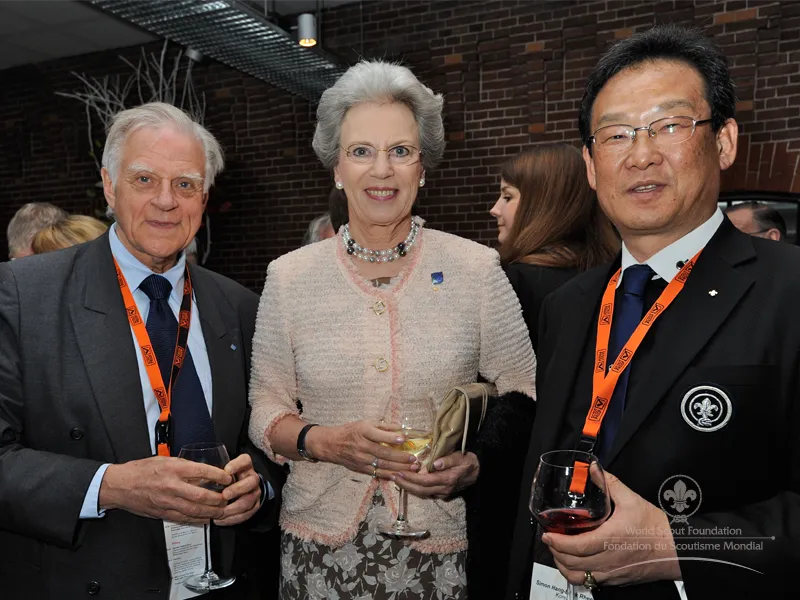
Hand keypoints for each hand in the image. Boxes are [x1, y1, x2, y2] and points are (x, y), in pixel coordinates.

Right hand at [100, 456, 231, 523]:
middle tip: (227, 498)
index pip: (201, 472)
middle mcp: (171, 486)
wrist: (120, 485)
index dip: (218, 476)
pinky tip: (206, 518)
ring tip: (221, 510)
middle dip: (217, 499)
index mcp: (172, 469)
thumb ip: (183, 465)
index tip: (227, 477)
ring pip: (193, 510)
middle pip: (200, 496)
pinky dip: (197, 519)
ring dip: (210, 512)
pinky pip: (183, 518)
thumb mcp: (164, 459)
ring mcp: (166, 502)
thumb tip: (202, 470)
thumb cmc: (141, 470)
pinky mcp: (162, 513)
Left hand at [215, 453, 261, 526]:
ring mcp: (255, 492)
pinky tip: (222, 520)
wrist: (240, 489)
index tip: (227, 470)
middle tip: (224, 495)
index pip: (245, 461)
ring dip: (235, 507)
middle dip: (238, 489)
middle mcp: (252, 478)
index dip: (237, 465)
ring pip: (250, 499)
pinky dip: (234, 518)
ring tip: (221, 511)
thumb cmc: (226, 479)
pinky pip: (247, 513)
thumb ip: (214, 473)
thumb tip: (197, 478)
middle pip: (251, 481)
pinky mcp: (254, 505)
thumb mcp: (221, 471)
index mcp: (245, 466)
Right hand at [308, 420, 417, 478]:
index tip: (404, 438)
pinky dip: (389, 475)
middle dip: (400, 457)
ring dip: (399, 467)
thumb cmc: (351, 431)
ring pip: (382, 465)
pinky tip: (400, 475)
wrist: (331, 444)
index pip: (378, 435)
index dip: (391, 437)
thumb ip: (383, 426)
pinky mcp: (361, 468)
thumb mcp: (365, 423)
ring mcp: (361, 459)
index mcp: (363, 431)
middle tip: (414, 459)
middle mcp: (362, 446)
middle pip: (383, 453)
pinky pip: (377, 472)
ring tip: (412, 468)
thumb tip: (401, 428)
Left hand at [393, 451, 479, 498]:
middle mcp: (443, 489)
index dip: (411, 478)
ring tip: (396, 479)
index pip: (424, 481)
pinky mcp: (442, 494)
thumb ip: (448, 460)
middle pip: (420, 490)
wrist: (478, 473)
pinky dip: (415, 488)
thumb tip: (435, 464)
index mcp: (447, 479)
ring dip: (408, 488)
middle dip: (405, 484)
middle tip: (393, 476)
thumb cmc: (468, 461)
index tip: (399, 472)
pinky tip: (407, 483)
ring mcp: (443, 493)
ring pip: (422, 493)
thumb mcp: (460, 457)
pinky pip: (426, 493)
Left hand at [543, 471, 680, 586]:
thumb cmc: (656, 527)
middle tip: (550, 540)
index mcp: (609, 540)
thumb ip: (609, 483)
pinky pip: (592, 583)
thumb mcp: (632, 500)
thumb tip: (593, 468)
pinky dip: (579, 575)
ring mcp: (612, 574)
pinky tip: (577, 564)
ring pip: (580, 578)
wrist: (679, 551)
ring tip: (560, 553)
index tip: (547, 534)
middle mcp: (608, 561)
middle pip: (572, 564)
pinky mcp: (617, 580)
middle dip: (555, 552)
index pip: (575, 547)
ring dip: (565, 566)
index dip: (557, 542)